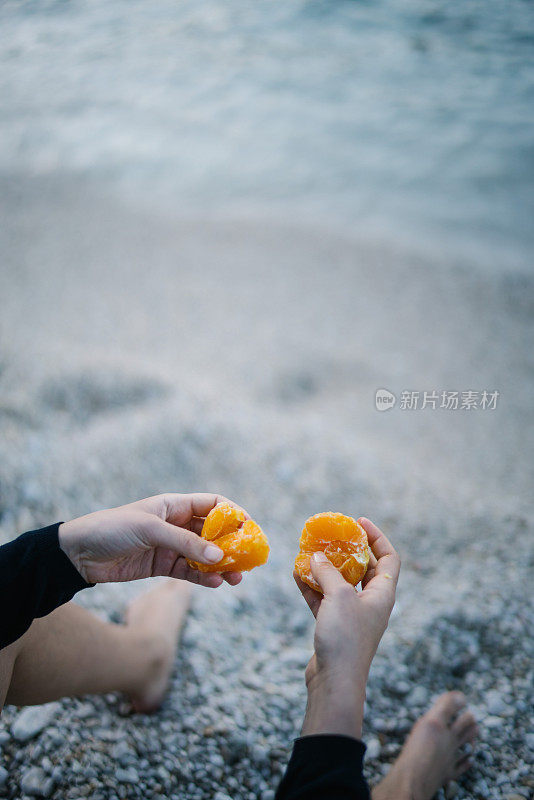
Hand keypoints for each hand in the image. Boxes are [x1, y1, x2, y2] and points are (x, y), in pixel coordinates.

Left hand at [59, 493, 246, 588]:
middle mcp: (176, 523)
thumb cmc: (113, 529)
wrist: (79, 553)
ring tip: (236, 577)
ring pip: (205, 555)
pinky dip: (205, 578)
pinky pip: (191, 572)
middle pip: (214, 532)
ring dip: (222, 565)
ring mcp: (171, 546)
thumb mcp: (151, 530)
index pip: (213, 504)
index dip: (233, 514)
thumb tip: (219, 556)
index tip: (249, 528)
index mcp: (174, 504)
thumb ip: (186, 543)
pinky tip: (216, 583)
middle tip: (249, 559)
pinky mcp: (163, 567)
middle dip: (232, 545)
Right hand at [294, 517, 399, 737]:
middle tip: (331, 536)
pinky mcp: (334, 627)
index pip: (389, 558)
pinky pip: (324, 599)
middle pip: (363, 569)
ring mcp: (352, 616)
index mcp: (383, 594)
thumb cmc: (345, 637)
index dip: (377, 537)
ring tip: (309, 552)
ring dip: (325, 568)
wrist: (335, 682)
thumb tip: (317, 557)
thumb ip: (329, 572)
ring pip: (340, 584)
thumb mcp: (339, 597)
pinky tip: (296, 574)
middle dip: (347, 551)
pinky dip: (312, 587)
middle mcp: (371, 603)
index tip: (360, 522)